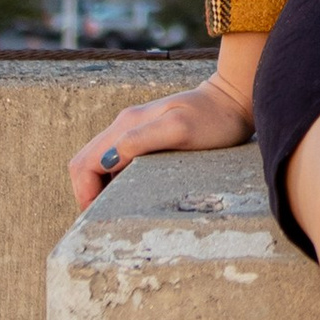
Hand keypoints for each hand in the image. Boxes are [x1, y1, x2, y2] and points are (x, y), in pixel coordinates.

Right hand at [66, 42, 264, 211]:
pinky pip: (117, 161)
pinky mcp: (146, 135)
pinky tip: (132, 195)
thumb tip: (108, 159)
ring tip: (116, 212)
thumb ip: (141, 140)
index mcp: (126, 126)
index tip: (98, 218)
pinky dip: (114, 181)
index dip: (84, 194)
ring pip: (99, 163)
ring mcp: (134, 130)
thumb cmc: (214, 119)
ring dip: (99, 188)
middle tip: (103, 221)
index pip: (84, 164)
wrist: (235, 98)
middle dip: (86, 194)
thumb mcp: (179, 130)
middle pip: (85, 163)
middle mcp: (124, 126)